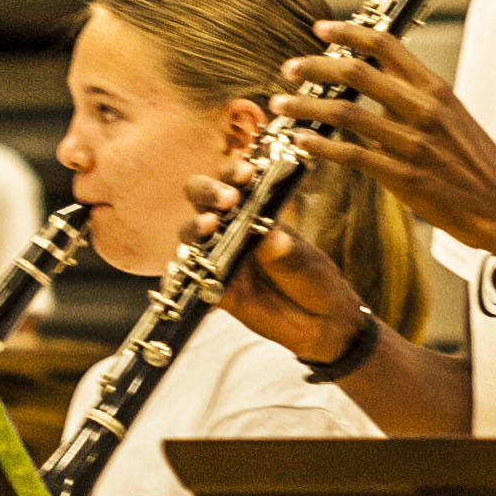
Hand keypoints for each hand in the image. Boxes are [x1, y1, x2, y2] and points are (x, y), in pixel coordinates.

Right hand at [186, 178, 374, 368]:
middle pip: (202, 199)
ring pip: (191, 235)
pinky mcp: (213, 289)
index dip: (234, 172)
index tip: (246, 174)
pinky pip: (188, 280)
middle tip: (228, 199)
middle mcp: (232, 229)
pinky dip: (177, 277)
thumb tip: (271, 236)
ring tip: (208, 226)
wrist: (320, 323)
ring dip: (194, 227)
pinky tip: (175, 277)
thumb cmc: (315, 280)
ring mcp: (219, 257)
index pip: (236, 182)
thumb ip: (285, 252)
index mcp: (256, 211)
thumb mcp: (305, 262)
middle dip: (208, 191)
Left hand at [267, 20, 495, 258]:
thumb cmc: (479, 167)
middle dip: (315, 65)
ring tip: (280, 104)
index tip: (321, 30)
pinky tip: (300, 141)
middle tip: (289, 67)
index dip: (349, 33)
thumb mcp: (454, 120)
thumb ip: (415, 103)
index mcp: (436, 90)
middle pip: (357, 72)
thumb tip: (375, 92)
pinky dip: (319, 145)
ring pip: (345, 111)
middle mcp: (423, 110)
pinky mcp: (403, 176)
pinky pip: (351, 154)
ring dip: (305, 104)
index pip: (387, 45)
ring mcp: (412, 142)